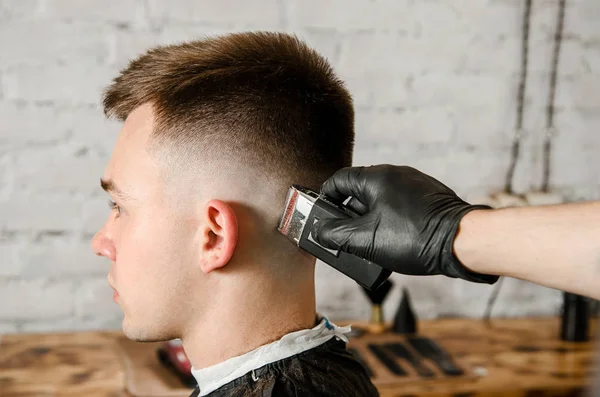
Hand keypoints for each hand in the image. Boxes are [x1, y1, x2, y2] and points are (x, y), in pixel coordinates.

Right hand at [311, 165, 497, 283]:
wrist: (462, 241)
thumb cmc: (414, 237)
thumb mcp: (365, 240)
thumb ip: (336, 234)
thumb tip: (320, 231)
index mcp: (376, 177)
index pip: (338, 181)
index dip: (326, 201)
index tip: (323, 219)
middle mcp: (395, 174)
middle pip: (359, 192)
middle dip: (349, 216)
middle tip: (346, 238)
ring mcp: (414, 183)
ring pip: (380, 200)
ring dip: (370, 220)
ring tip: (371, 244)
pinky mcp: (428, 196)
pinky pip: (399, 205)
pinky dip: (390, 220)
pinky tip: (394, 241)